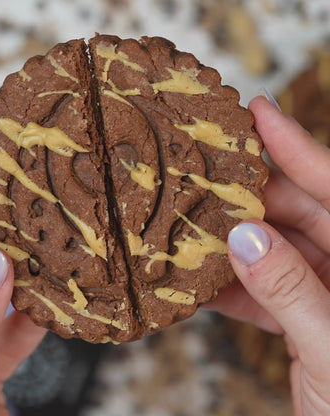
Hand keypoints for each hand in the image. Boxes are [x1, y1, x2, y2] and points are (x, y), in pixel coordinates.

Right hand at [208, 96, 329, 414]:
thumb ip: (290, 290)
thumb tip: (245, 239)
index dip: (295, 146)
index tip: (258, 111)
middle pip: (296, 214)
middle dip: (248, 201)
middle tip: (205, 182)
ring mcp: (326, 291)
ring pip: (273, 252)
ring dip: (232, 248)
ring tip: (194, 229)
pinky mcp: (304, 317)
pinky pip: (264, 291)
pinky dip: (233, 288)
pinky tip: (202, 284)